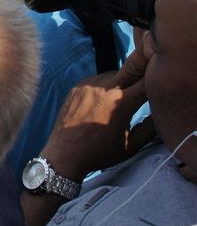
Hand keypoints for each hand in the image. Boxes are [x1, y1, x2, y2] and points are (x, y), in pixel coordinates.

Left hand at [40, 49, 154, 180]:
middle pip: (130, 72)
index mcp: (121, 102)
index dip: (154, 84)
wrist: (65, 153)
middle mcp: (104, 88)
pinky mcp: (76, 87)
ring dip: (120, 82)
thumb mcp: (131, 146)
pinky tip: (103, 99)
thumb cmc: (100, 153)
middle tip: (140, 90)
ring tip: (120, 98)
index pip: (145, 83)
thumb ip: (149, 129)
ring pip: (112, 74)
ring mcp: (88, 85)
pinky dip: (103, 85)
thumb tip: (159, 115)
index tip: (156, 91)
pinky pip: (96, 79)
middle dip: (138, 78)